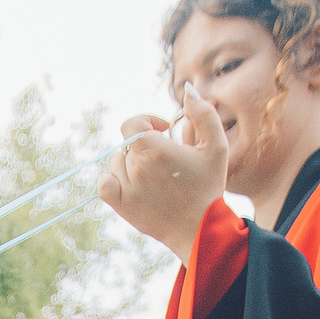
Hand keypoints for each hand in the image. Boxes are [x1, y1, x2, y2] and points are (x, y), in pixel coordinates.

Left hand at [100, 101, 229, 259]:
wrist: (199, 227)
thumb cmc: (208, 186)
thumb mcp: (215, 146)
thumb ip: (203, 114)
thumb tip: (188, 91)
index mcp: (156, 149)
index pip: (132, 123)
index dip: (146, 121)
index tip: (163, 130)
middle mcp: (136, 167)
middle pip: (128, 143)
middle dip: (146, 146)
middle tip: (166, 161)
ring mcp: (126, 187)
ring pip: (117, 162)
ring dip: (131, 163)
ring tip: (154, 176)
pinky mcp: (121, 205)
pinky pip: (104, 184)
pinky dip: (113, 180)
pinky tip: (131, 184)